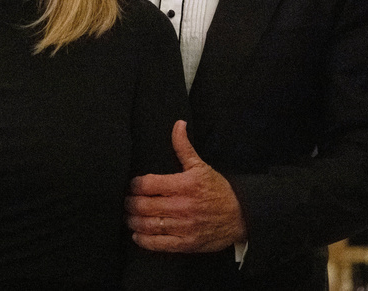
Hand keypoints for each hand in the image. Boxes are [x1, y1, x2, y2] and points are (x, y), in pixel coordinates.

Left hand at [125, 120, 246, 252]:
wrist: (241, 216)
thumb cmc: (218, 190)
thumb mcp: (201, 166)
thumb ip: (184, 147)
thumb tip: (178, 124)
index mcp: (184, 185)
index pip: (147, 184)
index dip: (134, 185)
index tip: (132, 186)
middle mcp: (182, 206)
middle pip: (144, 205)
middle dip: (130, 203)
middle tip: (126, 202)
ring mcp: (184, 226)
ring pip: (148, 225)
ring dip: (133, 221)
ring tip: (129, 217)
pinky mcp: (186, 243)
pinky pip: (159, 244)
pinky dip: (144, 240)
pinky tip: (138, 234)